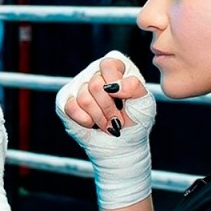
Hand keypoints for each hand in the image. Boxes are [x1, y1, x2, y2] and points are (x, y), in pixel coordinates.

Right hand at [55, 51, 156, 208]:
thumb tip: (112, 86)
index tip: (124, 101)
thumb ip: (134, 87)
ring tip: (108, 124)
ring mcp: (78, 87)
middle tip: (117, 119)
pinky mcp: (66, 102)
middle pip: (95, 85)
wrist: (123, 144)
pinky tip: (92, 124)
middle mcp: (94, 74)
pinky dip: (85, 120)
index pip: (108, 65)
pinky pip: (71, 107)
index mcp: (114, 69)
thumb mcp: (144, 102)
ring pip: (84, 98)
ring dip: (99, 117)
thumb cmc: (135, 120)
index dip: (116, 86)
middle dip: (109, 108)